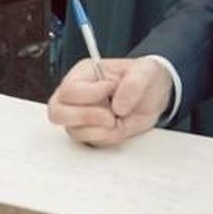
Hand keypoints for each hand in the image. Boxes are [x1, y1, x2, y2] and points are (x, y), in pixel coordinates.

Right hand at [46, 57, 171, 146]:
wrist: (155, 95)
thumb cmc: (145, 77)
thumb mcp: (146, 71)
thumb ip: (133, 84)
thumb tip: (118, 106)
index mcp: (83, 74)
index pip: (69, 90)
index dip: (90, 94)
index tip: (112, 89)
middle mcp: (77, 96)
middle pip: (57, 112)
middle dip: (86, 117)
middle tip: (111, 116)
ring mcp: (81, 116)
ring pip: (73, 131)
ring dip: (100, 129)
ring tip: (118, 119)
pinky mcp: (91, 132)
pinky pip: (90, 142)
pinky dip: (107, 138)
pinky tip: (119, 125)